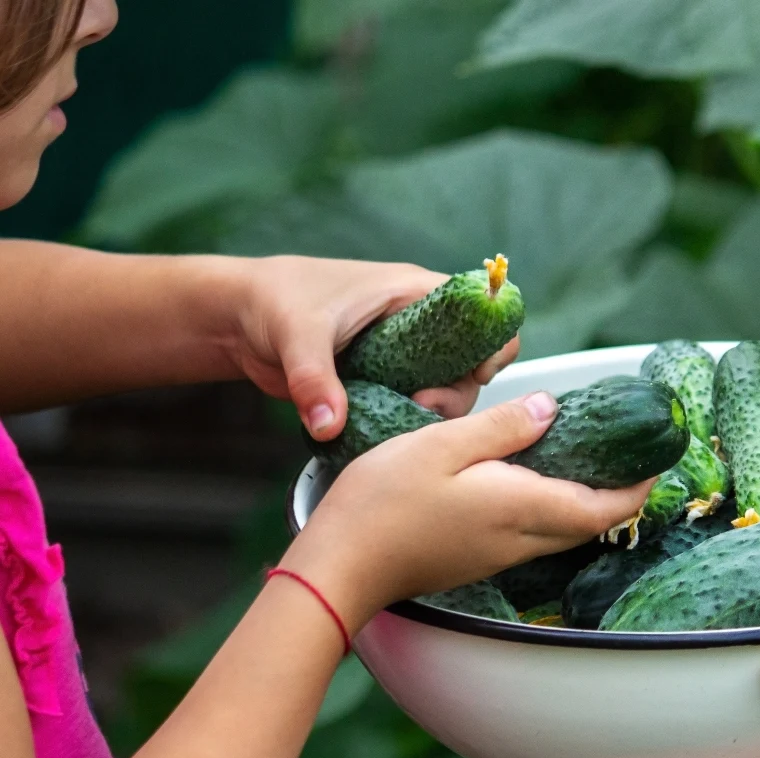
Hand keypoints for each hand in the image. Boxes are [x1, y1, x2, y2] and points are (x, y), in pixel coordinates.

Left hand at [222, 255, 520, 438]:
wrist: (236, 319)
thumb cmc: (272, 300)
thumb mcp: (297, 334)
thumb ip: (314, 379)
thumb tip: (329, 424)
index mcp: (412, 293)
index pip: (482, 310)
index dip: (492, 342)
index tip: (474, 374)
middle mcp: (416, 324)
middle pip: (469, 362)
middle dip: (457, 392)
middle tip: (423, 408)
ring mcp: (401, 356)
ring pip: (444, 389)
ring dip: (434, 412)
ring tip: (405, 422)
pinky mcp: (383, 383)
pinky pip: (413, 405)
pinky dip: (410, 421)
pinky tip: (392, 431)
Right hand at [281, 392, 652, 629]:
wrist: (339, 567)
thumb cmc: (384, 502)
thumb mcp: (443, 444)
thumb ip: (503, 426)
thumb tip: (551, 407)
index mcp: (522, 508)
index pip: (604, 508)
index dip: (637, 489)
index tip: (657, 463)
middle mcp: (519, 540)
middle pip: (588, 523)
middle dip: (619, 496)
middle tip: (629, 458)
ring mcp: (496, 557)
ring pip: (560, 531)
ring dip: (584, 503)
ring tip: (586, 462)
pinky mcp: (475, 561)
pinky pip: (530, 535)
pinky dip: (548, 509)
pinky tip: (531, 481)